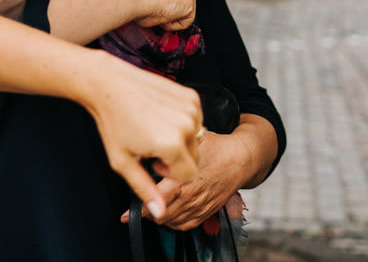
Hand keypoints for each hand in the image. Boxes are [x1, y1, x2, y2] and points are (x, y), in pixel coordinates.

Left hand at [81, 53, 201, 220]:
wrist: (109, 84)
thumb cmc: (113, 121)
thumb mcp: (123, 162)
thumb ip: (145, 189)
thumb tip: (159, 213)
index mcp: (171, 145)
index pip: (187, 176)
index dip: (168, 171)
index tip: (152, 160)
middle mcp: (186, 126)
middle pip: (193, 158)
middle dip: (175, 157)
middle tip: (151, 143)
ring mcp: (191, 109)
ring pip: (196, 139)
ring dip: (179, 139)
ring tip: (155, 128)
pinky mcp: (192, 96)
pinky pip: (195, 120)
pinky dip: (182, 122)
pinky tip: (161, 116)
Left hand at [120, 131, 248, 229]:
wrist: (240, 158)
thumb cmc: (215, 147)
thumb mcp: (188, 142)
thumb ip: (169, 153)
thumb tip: (150, 163)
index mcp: (185, 179)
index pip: (157, 199)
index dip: (141, 207)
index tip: (126, 213)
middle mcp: (192, 196)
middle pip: (163, 214)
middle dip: (148, 212)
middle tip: (136, 208)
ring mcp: (200, 206)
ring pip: (173, 221)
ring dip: (160, 217)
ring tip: (150, 208)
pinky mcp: (207, 211)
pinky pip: (187, 224)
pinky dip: (174, 223)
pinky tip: (168, 212)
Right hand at [132, 0, 195, 30]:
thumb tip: (154, 8)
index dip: (163, 5)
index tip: (153, 10)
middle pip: (179, 2)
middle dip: (169, 12)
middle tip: (155, 15)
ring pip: (183, 13)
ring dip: (170, 18)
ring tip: (157, 15)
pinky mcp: (190, 4)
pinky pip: (185, 22)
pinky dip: (173, 26)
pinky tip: (163, 19)